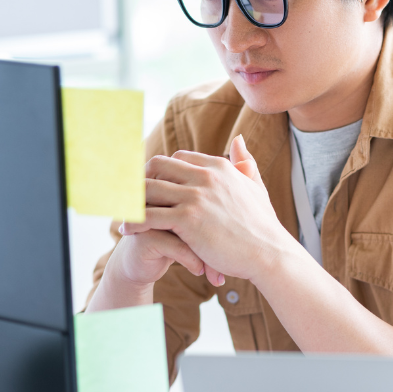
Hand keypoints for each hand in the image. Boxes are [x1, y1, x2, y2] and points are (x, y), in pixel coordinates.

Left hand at [119, 135, 295, 283]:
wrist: (269, 253)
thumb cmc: (263, 226)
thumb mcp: (255, 187)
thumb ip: (245, 162)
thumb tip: (238, 138)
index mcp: (219, 167)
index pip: (177, 157)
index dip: (160, 170)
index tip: (149, 183)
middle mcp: (206, 176)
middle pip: (158, 166)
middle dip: (141, 180)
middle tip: (130, 197)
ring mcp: (196, 197)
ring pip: (148, 189)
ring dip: (132, 201)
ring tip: (122, 213)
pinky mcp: (188, 220)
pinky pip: (149, 216)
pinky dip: (134, 222)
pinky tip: (128, 232)